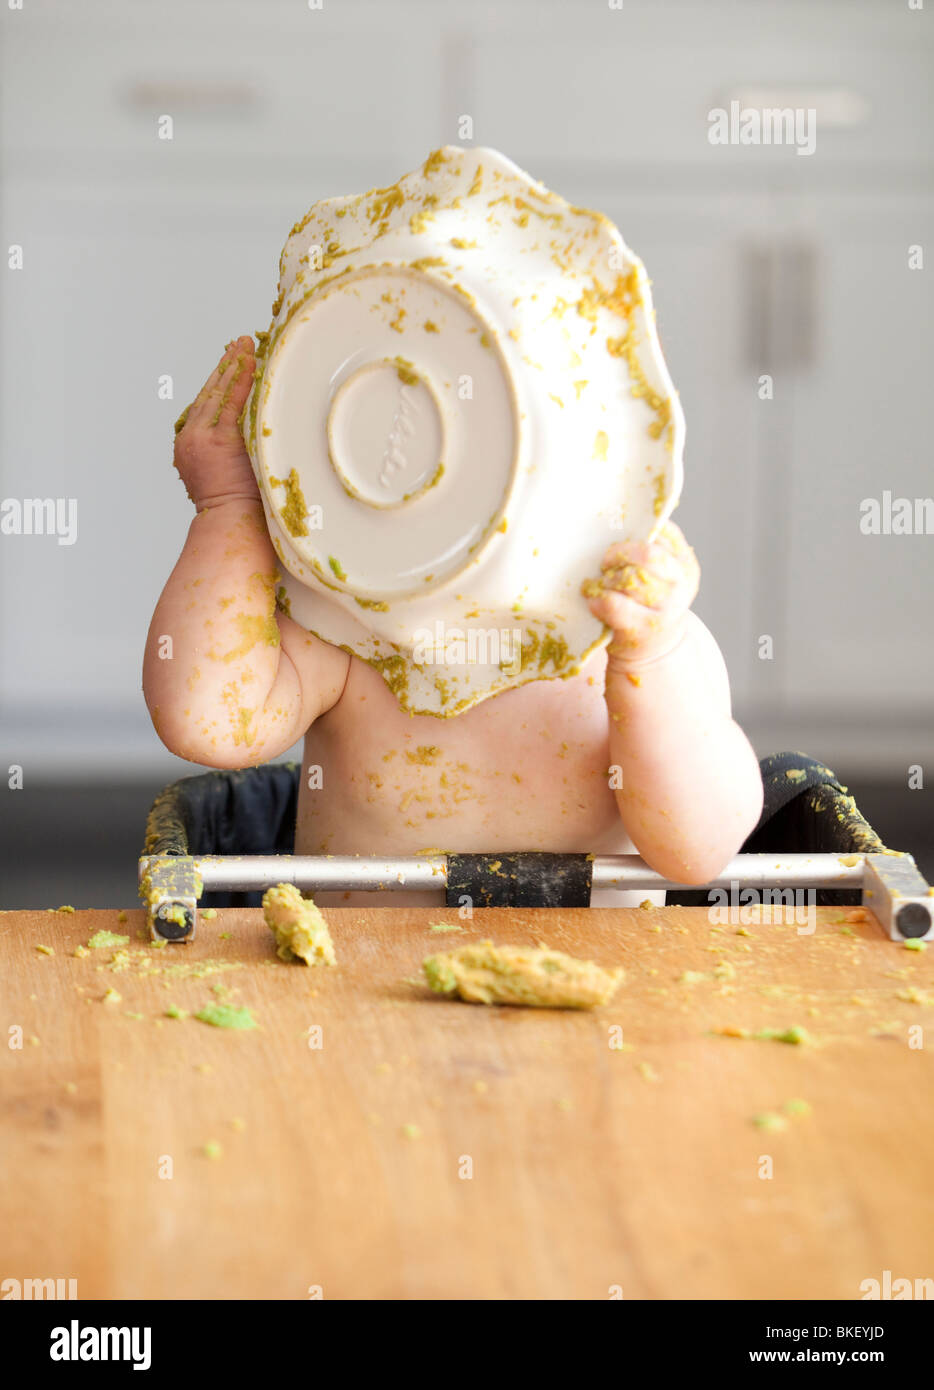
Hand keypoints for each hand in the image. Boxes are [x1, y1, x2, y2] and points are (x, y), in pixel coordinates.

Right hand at [172, 336, 260, 509]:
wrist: (231, 523)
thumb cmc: (240, 508)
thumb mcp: (232, 473)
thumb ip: (237, 450)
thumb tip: (258, 436)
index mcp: (191, 445)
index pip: (206, 405)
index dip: (220, 381)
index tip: (232, 362)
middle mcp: (191, 438)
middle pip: (210, 393)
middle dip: (225, 366)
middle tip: (240, 343)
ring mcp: (202, 438)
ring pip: (218, 393)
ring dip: (233, 366)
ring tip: (245, 345)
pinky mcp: (217, 440)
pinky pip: (231, 401)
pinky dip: (240, 379)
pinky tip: (249, 361)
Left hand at [582, 521, 699, 666]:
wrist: (655, 651)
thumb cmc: (648, 602)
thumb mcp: (660, 574)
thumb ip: (647, 549)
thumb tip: (612, 517)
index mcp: (684, 562)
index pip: (661, 531)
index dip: (634, 532)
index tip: (618, 539)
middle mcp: (680, 583)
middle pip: (646, 554)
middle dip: (618, 553)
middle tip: (605, 561)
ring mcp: (665, 607)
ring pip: (627, 578)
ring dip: (605, 579)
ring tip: (600, 584)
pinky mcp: (643, 628)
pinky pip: (612, 603)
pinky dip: (597, 599)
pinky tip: (593, 600)